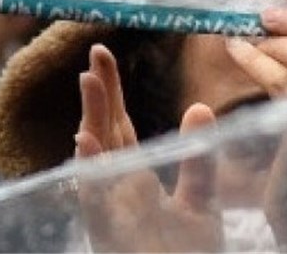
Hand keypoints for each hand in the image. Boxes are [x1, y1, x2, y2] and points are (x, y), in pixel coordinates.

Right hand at [76, 45, 222, 251]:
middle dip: (100, 93)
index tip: (104, 55)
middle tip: (96, 52)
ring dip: (90, 120)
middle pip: (105, 132)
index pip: (121, 125)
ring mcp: (112, 211)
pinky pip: (95, 199)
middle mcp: (118, 189)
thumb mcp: (201, 202)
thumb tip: (199, 106)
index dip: (111, 91)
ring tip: (88, 81)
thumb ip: (197, 159)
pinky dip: (90, 170)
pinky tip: (85, 141)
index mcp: (136, 176)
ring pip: (95, 158)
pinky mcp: (110, 233)